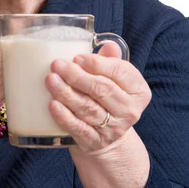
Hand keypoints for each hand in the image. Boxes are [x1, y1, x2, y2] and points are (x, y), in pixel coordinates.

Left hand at [45, 42, 151, 156]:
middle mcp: (129, 110)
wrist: (107, 137)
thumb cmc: (107, 97)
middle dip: (77, 76)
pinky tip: (52, 105)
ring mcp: (112, 129)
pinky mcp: (94, 142)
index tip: (77, 57)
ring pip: (88, 108)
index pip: (120, 72)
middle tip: (57, 65)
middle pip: (102, 90)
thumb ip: (110, 61)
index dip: (98, 63)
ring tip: (50, 80)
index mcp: (138, 90)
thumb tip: (110, 45)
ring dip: (67, 93)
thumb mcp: (114, 78)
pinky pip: (78, 128)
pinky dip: (65, 117)